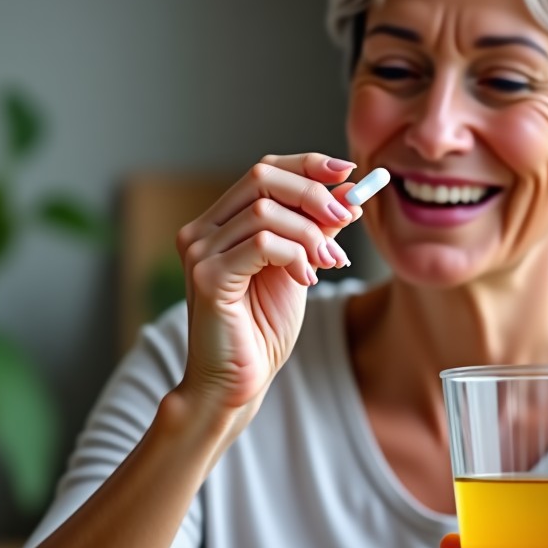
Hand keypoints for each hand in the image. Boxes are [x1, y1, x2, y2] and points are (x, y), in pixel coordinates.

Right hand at [174, 153, 359, 410]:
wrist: (238, 381)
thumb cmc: (264, 328)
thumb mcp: (300, 267)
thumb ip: (316, 230)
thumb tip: (348, 192)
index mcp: (220, 222)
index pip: (262, 171)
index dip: (306, 165)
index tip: (347, 173)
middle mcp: (202, 230)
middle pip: (261, 178)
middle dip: (313, 194)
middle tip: (345, 219)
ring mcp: (199, 251)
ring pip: (267, 212)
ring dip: (310, 234)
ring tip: (329, 261)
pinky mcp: (207, 277)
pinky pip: (263, 245)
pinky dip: (295, 256)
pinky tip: (307, 280)